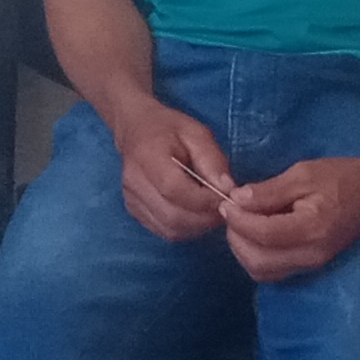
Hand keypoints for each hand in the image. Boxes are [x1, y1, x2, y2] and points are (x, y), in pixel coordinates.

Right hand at [107, 101, 234, 242]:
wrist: (136, 129)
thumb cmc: (169, 128)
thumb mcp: (197, 133)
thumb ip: (213, 161)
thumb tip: (228, 190)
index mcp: (147, 156)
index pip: (175, 189)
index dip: (204, 200)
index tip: (226, 197)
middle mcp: (134, 182)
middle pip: (173, 216)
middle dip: (205, 217)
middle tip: (224, 207)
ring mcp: (131, 200)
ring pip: (170, 229)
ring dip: (197, 226)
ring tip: (211, 210)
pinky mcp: (134, 211)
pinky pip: (164, 231)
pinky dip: (186, 228)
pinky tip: (195, 213)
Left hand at [222, 155, 359, 281]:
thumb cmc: (340, 176)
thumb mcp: (303, 174)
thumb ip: (269, 190)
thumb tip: (236, 200)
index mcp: (312, 228)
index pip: (263, 234)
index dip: (238, 220)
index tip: (226, 202)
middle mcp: (312, 254)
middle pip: (258, 261)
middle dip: (236, 238)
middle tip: (231, 213)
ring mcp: (313, 264)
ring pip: (263, 271)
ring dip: (244, 250)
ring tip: (241, 223)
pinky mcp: (310, 265)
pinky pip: (273, 271)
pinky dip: (256, 256)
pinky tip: (256, 234)